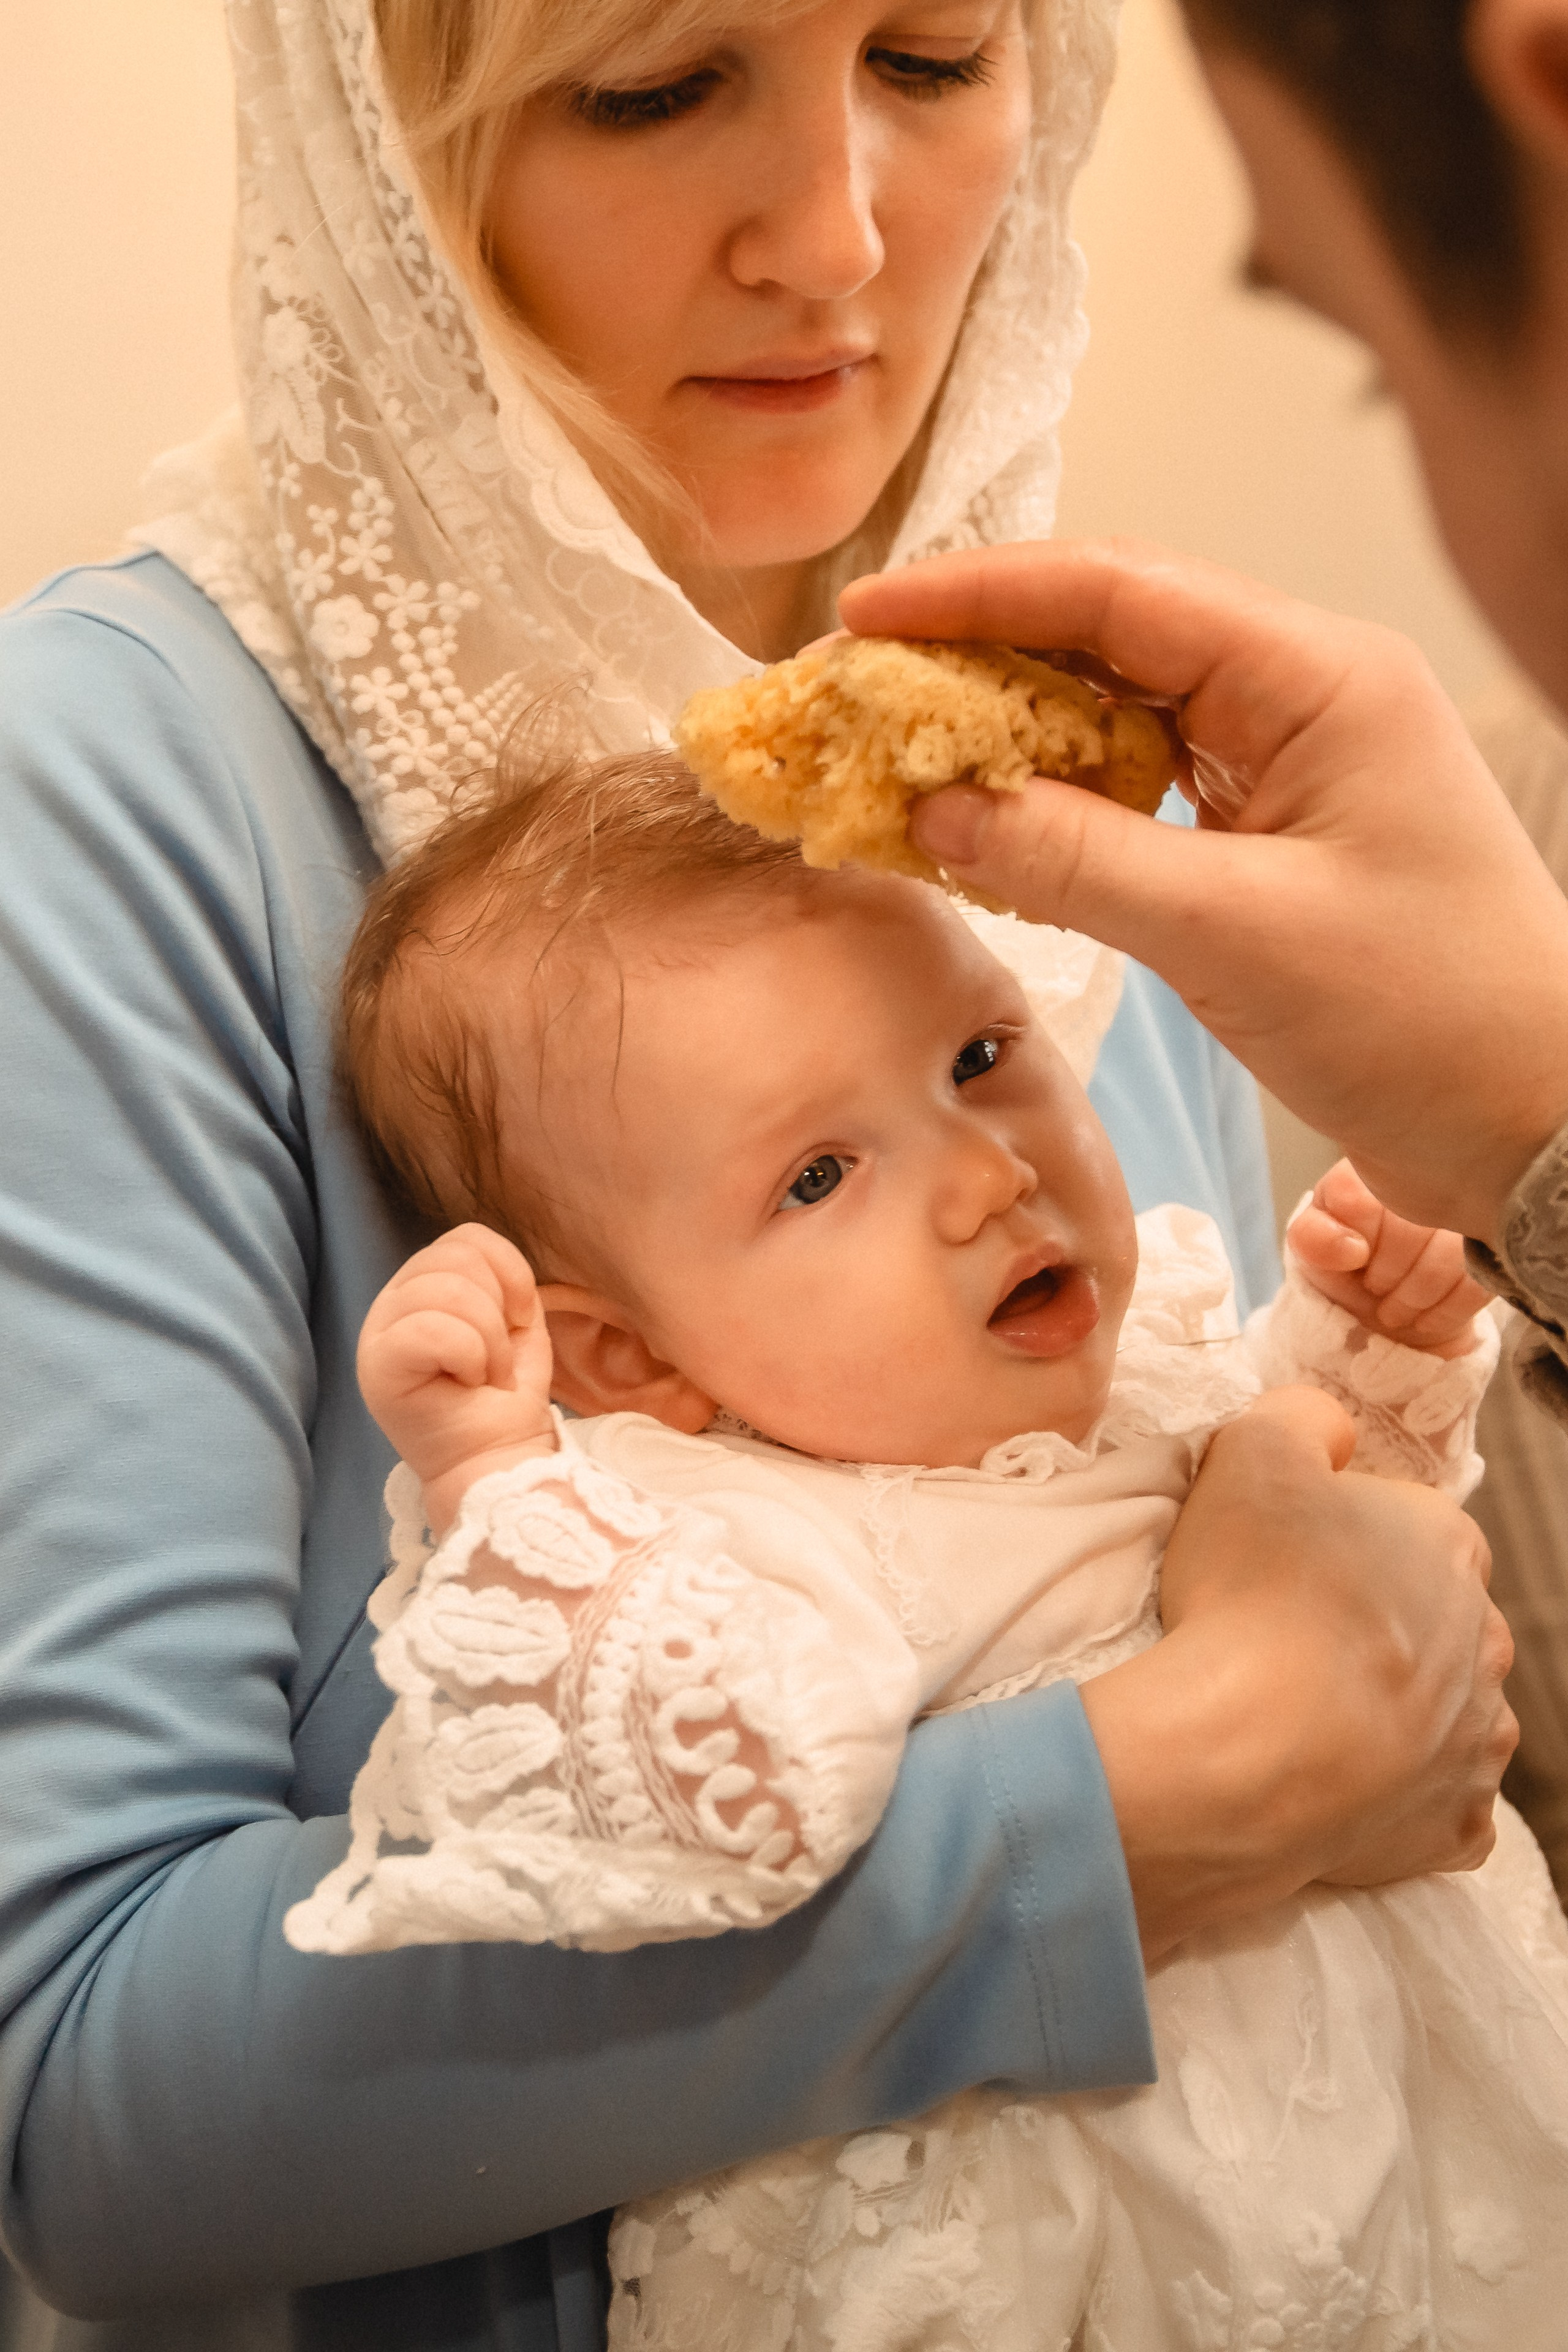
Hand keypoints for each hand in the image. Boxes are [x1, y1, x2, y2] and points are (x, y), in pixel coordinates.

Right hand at [357, 1224, 556, 1534]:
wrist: (497, 1456)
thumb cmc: (502, 1393)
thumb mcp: (513, 1321)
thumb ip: (499, 1277)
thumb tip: (495, 1264)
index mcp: (423, 1284)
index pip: (465, 1238)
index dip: (509, 1271)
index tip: (519, 1319)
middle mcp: (393, 1301)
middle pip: (455, 1257)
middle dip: (498, 1313)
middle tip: (497, 1360)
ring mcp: (378, 1332)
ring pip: (447, 1290)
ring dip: (489, 1340)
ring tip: (484, 1374)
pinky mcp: (376, 1365)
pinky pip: (430, 1327)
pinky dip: (468, 1354)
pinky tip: (466, 1382)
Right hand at [839, 540, 1567, 1243]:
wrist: (1536, 1125)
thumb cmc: (1431, 1020)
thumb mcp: (1236, 936)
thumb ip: (1076, 861)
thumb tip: (935, 808)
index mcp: (1319, 679)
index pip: (1121, 593)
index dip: (980, 594)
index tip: (867, 616)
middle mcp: (1304, 698)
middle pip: (1111, 637)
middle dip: (978, 656)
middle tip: (859, 690)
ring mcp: (1289, 768)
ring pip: (1119, 714)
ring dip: (1010, 733)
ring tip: (899, 754)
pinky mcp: (1271, 839)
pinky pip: (1141, 792)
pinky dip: (1059, 805)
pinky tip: (987, 826)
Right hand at [1078, 1387, 1515, 1961]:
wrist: (1249, 1752)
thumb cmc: (1251, 1593)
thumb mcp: (1252, 1450)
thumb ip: (1299, 1418)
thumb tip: (1328, 1428)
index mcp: (1448, 1544)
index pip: (1401, 1522)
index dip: (1332, 1535)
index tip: (1274, 1561)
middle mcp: (1485, 1639)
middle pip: (1429, 1618)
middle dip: (1371, 1625)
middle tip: (1280, 1639)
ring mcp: (1479, 1740)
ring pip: (1444, 1713)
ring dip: (1393, 1712)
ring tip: (1302, 1718)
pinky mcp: (1455, 1825)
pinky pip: (1437, 1806)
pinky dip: (1397, 1799)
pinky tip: (1340, 1790)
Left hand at [1286, 1158, 1492, 1356]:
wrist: (1392, 1303)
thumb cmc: (1350, 1268)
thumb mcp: (1315, 1252)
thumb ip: (1313, 1238)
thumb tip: (1353, 1248)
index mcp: (1371, 1169)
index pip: (1355, 1197)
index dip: (1352, 1245)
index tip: (1356, 1261)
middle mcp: (1425, 1177)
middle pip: (1409, 1232)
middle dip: (1387, 1277)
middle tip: (1377, 1291)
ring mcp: (1467, 1210)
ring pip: (1447, 1257)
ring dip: (1415, 1297)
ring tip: (1397, 1308)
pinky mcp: (1495, 1247)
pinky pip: (1476, 1282)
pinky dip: (1444, 1311)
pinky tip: (1426, 1316)